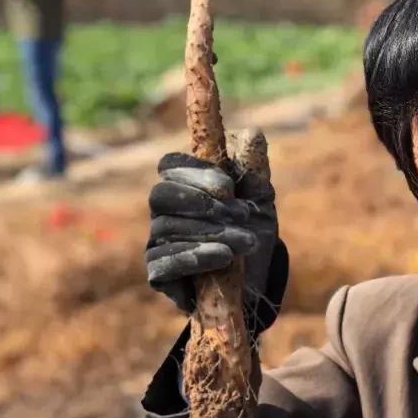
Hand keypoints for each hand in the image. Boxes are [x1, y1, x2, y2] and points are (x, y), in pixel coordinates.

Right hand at [145, 151, 288, 336]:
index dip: (194, 172)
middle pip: (161, 195)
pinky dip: (194, 257)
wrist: (255, 285)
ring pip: (169, 229)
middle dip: (202, 203)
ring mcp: (157, 242)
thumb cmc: (252, 236)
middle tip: (239, 215)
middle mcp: (164, 212)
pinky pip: (163, 261)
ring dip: (212, 233)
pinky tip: (223, 257)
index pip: (170, 165)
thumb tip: (253, 133)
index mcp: (183, 186)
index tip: (227, 187)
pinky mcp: (158, 274)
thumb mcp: (260, 203)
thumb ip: (254, 171)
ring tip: (246, 243)